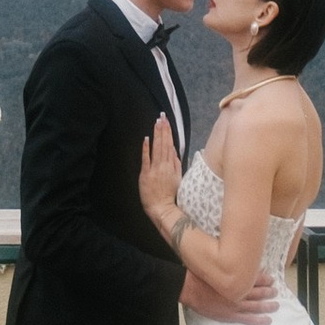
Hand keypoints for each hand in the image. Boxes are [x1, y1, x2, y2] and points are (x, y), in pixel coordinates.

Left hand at [139, 113, 182, 235]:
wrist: (162, 208)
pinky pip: (146, 159)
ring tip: (157, 123)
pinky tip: (147, 138)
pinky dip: (146, 148)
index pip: (170, 145)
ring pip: (157, 149)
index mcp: (171, 166)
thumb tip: (175, 150)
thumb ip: (176, 164)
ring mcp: (154, 169)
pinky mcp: (145, 174)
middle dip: (163, 130)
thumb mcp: (178, 178)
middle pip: (164, 144)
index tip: (167, 122)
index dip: (168, 133)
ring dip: (157, 135)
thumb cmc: (170, 195)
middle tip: (162, 117)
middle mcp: (164, 165)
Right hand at [185, 274, 278, 324]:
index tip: (271, 279)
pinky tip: (268, 320)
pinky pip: (248, 319)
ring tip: (276, 304)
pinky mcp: (230, 315)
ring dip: (268, 305)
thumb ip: (229, 267)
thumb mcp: (216, 266)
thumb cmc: (201, 275)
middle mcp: (238, 292)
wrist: (189, 288)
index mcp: (236, 279)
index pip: (256, 278)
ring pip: (257, 305)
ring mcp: (235, 305)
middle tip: (275, 291)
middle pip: (259, 292)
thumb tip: (241, 264)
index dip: (265, 279)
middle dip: (268, 291)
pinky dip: (259, 320)